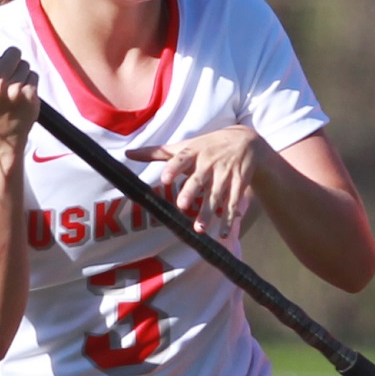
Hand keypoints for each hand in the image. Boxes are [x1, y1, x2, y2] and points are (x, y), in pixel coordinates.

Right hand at [0, 29, 39, 153]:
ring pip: (25, 64)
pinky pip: (34, 76)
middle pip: (12, 52)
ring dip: (21, 73)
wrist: (0, 139)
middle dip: (12, 59)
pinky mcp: (29, 96)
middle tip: (6, 75)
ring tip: (12, 92)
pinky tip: (21, 98)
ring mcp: (13, 91)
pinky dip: (30, 84)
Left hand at [129, 128, 265, 233]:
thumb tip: (127, 153)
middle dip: (191, 192)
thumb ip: (157, 152)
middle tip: (182, 206)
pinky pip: (233, 203)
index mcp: (194, 152)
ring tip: (199, 228)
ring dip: (208, 212)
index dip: (173, 168)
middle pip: (198, 179)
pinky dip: (228, 219)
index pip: (182, 159)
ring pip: (216, 195)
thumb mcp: (185, 146)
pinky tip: (222, 233)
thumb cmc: (207, 146)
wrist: (247, 142)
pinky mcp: (239, 184)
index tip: (164, 179)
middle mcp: (209, 163)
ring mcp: (225, 174)